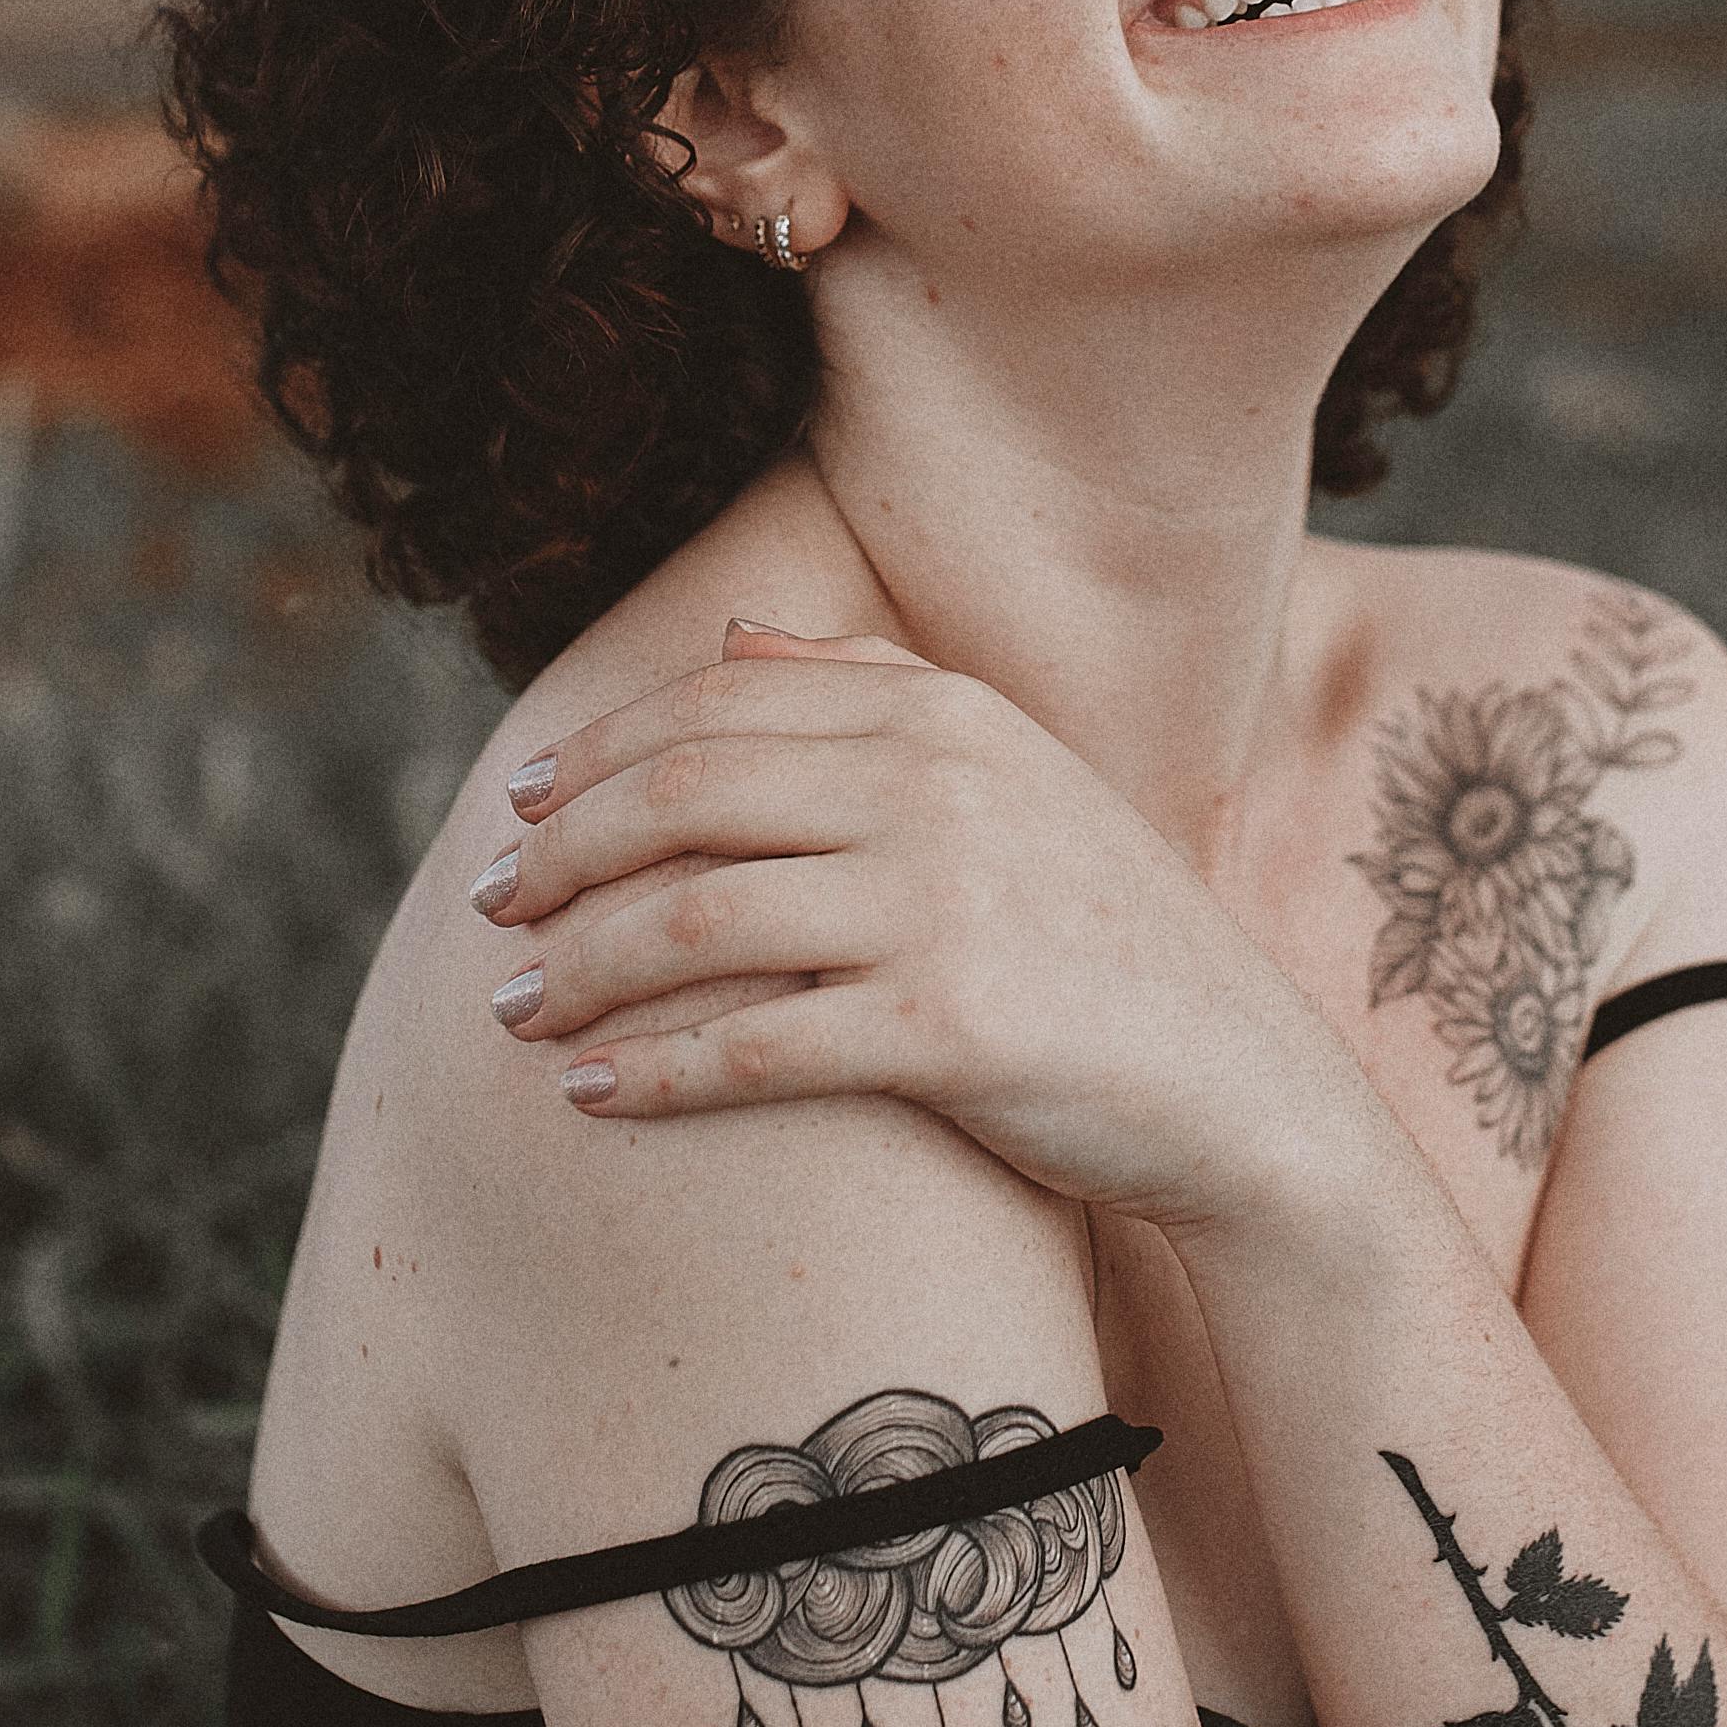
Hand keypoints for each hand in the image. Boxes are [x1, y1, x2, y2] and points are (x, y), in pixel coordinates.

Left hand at [472, 621, 1394, 1238]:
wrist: (1239, 1086)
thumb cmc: (1103, 938)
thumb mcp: (1013, 779)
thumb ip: (878, 694)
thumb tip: (733, 633)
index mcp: (945, 712)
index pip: (715, 704)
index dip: (594, 754)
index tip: (519, 810)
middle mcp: (940, 784)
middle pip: (682, 795)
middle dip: (559, 854)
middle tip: (487, 907)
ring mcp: (945, 900)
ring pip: (691, 916)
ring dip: (578, 965)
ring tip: (513, 1009)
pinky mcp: (948, 1024)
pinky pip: (750, 1042)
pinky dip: (650, 1069)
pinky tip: (588, 1092)